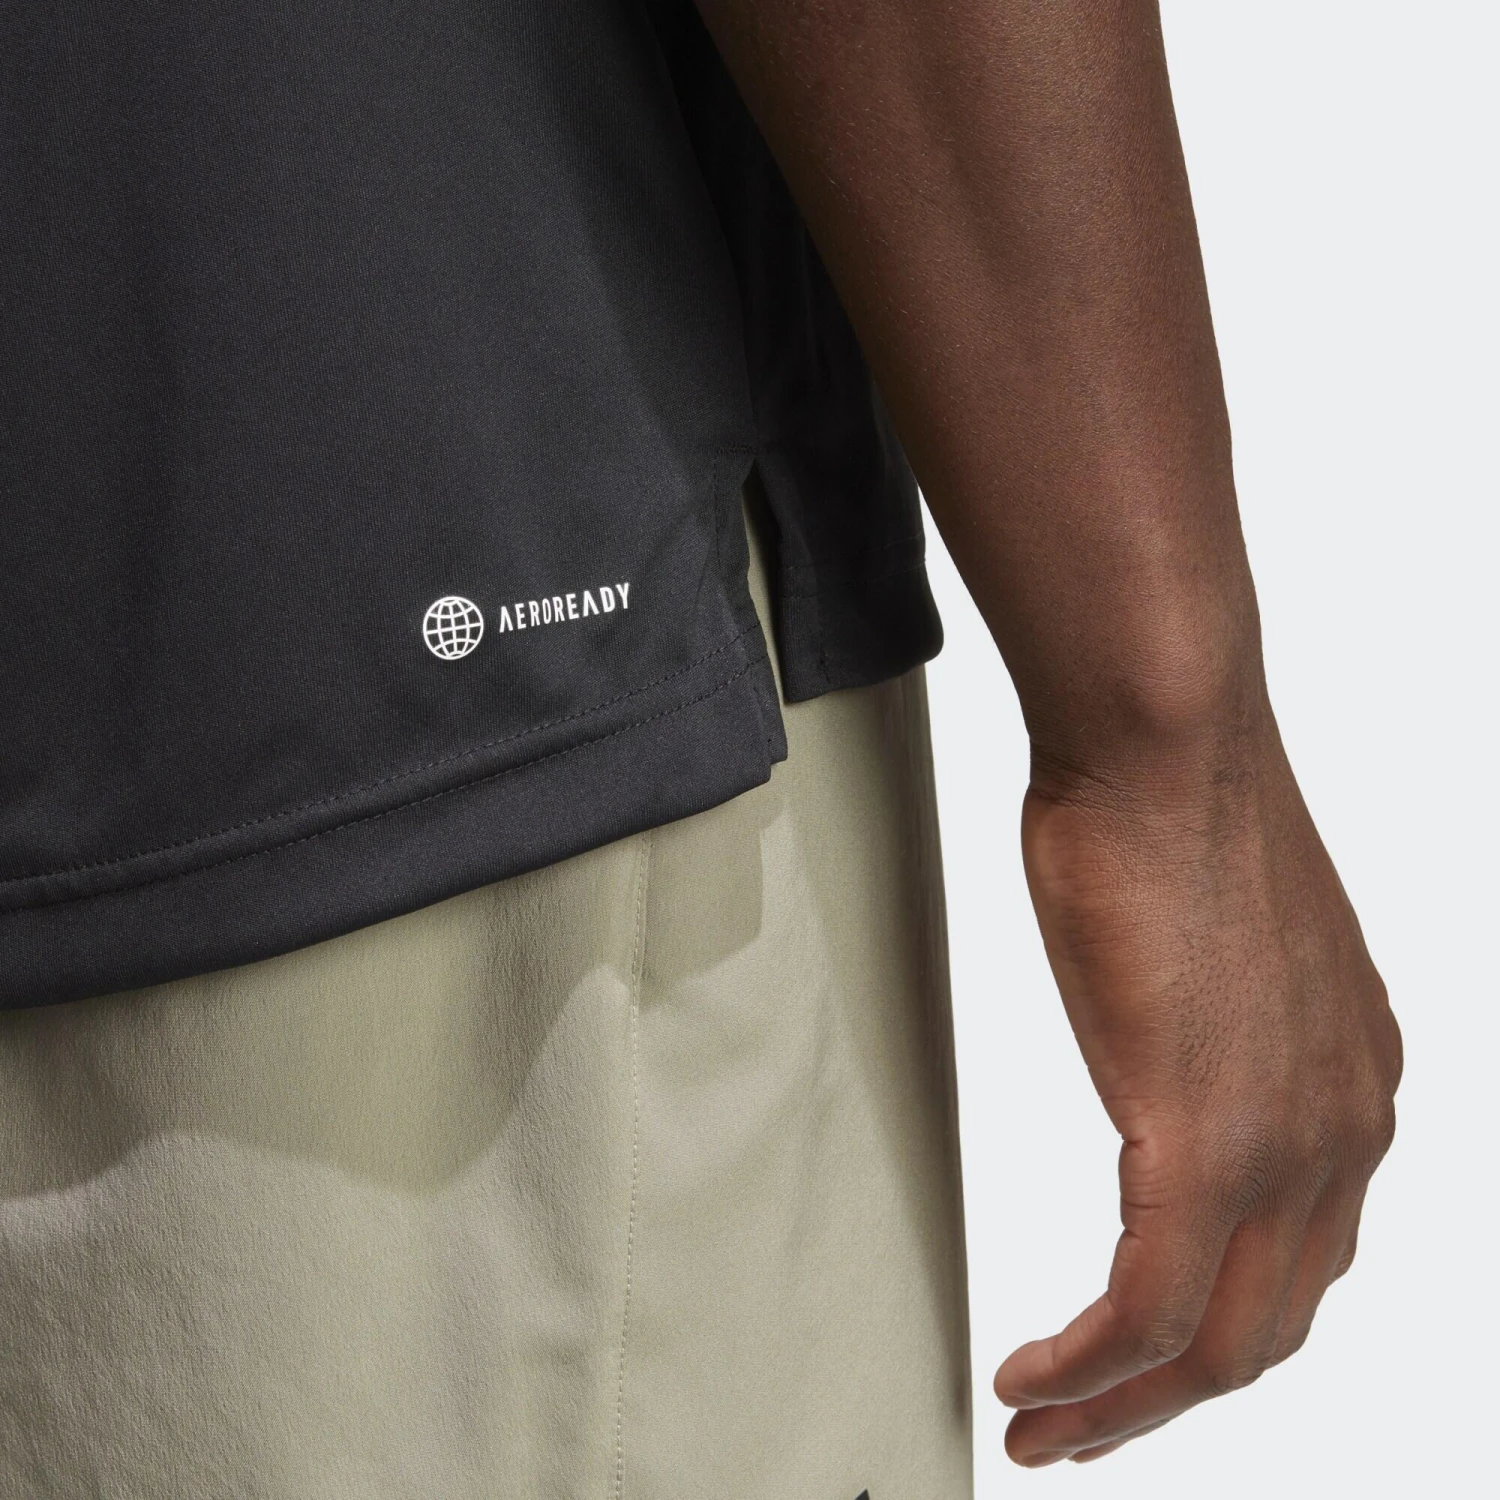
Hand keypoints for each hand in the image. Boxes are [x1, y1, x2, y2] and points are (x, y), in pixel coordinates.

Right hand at [993, 730, 1400, 1465]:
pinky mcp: (1205, 1142)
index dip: (1216, 1332)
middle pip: (1266, 1329)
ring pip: (1215, 1345)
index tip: (1133, 1357)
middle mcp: (1349, 1134)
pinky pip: (1146, 1310)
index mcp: (1356, 1088)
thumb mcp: (1222, 953)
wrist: (1166, 748)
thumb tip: (1171, 1060)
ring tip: (1043, 1430)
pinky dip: (1086, 1367)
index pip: (1301, 1261)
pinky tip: (1027, 1377)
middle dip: (1168, 1404)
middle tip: (1080, 1433)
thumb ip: (1224, 1037)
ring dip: (1121, 1408)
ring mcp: (1289, 1146)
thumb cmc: (1167, 818)